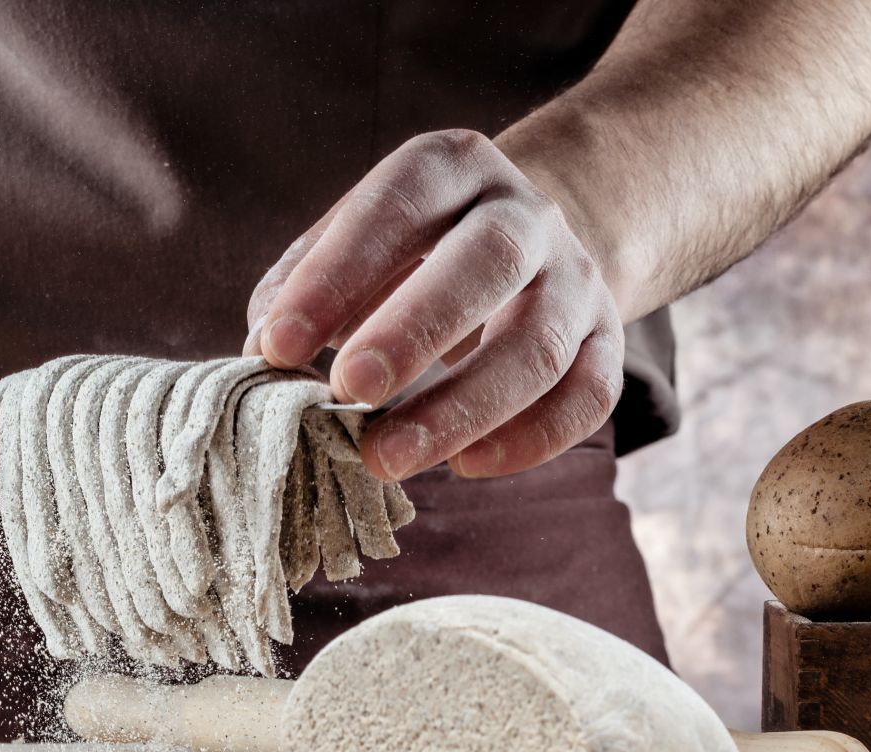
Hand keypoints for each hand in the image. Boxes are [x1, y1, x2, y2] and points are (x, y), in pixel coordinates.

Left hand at [247, 129, 623, 480]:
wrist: (529, 242)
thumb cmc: (411, 252)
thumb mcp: (355, 240)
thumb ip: (303, 285)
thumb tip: (262, 353)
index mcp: (451, 168)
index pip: (396, 206)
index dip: (335, 276)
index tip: (277, 347)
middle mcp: (526, 213)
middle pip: (487, 261)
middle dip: (415, 330)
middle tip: (350, 392)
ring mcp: (576, 277)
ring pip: (538, 343)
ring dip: (461, 408)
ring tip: (387, 457)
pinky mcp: (608, 338)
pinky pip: (588, 394)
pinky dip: (530, 439)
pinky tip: (466, 465)